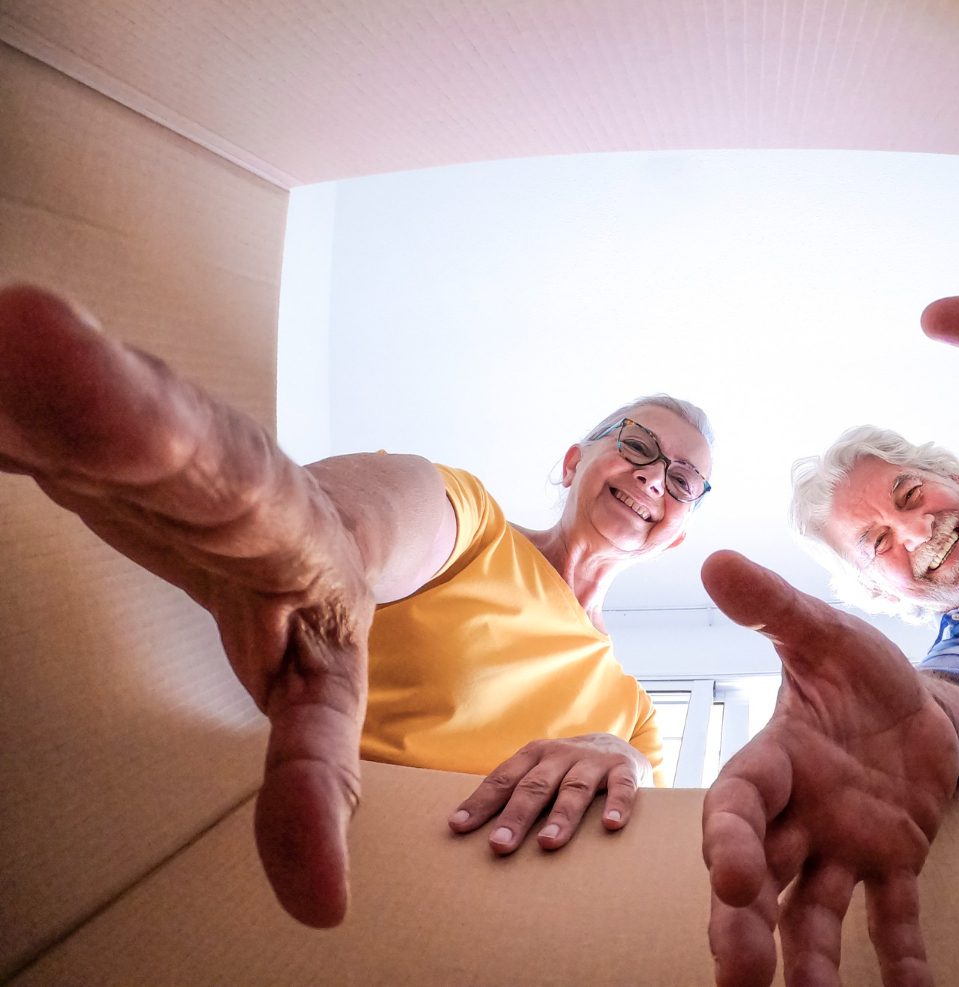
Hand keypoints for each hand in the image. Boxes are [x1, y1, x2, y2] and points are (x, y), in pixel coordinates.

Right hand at [0, 284, 370, 927]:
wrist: (316, 525)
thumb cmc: (318, 605)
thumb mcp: (329, 693)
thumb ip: (312, 784)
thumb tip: (321, 910)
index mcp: (264, 510)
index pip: (205, 464)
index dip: (128, 415)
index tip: (44, 337)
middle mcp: (194, 452)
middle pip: (126, 408)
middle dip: (62, 372)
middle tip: (2, 324)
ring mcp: (129, 432)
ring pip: (60, 386)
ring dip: (9, 373)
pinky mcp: (77, 431)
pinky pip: (21, 410)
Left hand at [448, 732, 649, 852]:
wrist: (619, 746)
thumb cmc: (567, 771)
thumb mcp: (541, 773)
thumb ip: (516, 793)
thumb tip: (469, 829)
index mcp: (534, 755)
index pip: (503, 779)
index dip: (481, 802)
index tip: (459, 827)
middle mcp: (561, 754)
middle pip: (535, 786)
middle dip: (516, 816)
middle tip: (500, 845)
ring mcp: (594, 761)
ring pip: (574, 788)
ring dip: (561, 815)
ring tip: (548, 841)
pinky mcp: (625, 768)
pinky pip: (621, 787)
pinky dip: (617, 804)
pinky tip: (611, 825)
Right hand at [699, 551, 958, 986]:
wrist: (919, 701)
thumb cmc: (857, 669)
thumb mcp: (824, 630)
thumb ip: (774, 606)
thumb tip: (716, 559)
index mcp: (774, 762)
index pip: (737, 807)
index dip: (730, 843)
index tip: (733, 877)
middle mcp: (799, 816)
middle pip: (763, 879)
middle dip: (745, 926)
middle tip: (740, 982)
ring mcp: (845, 846)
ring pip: (817, 913)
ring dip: (811, 963)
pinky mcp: (895, 862)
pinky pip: (896, 917)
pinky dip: (903, 959)